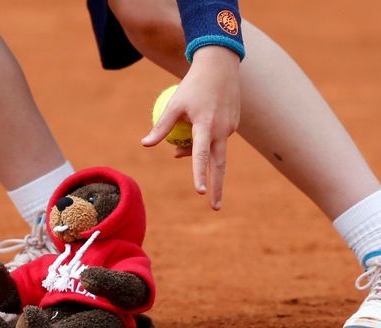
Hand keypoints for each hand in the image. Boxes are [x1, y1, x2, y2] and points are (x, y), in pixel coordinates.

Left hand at [142, 45, 240, 209]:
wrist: (220, 66)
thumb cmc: (192, 85)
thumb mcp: (174, 104)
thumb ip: (162, 126)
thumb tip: (145, 145)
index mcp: (206, 126)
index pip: (201, 156)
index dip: (199, 175)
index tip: (199, 192)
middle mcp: (221, 130)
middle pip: (219, 165)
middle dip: (218, 188)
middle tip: (215, 207)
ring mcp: (231, 128)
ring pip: (215, 152)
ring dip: (202, 160)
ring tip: (179, 152)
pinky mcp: (235, 124)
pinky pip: (218, 139)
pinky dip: (206, 141)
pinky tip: (198, 124)